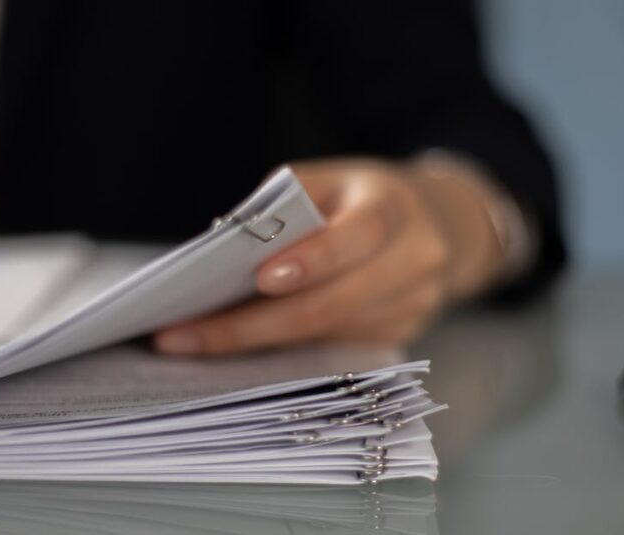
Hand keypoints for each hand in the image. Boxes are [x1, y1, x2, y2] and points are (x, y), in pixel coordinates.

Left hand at [154, 157, 504, 355]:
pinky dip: (282, 348)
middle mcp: (415, 260)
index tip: (258, 279)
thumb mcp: (329, 180)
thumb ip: (282, 208)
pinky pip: (333, 348)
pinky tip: (237, 345)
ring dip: (256, 342)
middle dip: (251, 325)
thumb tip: (220, 251)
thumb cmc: (362, 197)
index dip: (311, 260)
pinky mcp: (401, 335)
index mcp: (393, 206)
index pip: (358, 235)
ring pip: (326, 335)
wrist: (439, 225)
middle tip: (184, 336)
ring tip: (192, 342)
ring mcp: (414, 305)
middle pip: (332, 304)